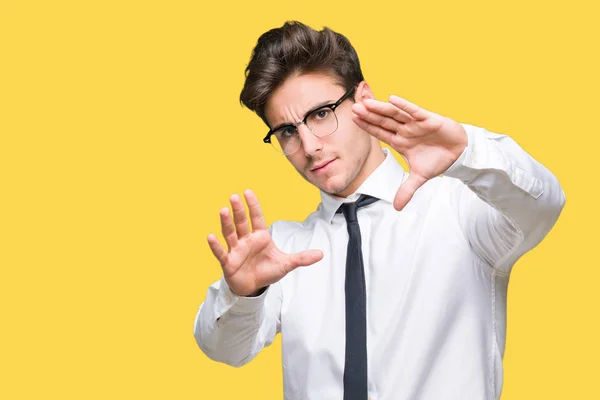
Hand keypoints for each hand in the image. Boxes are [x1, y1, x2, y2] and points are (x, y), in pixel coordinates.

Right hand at [207, 189, 323, 296]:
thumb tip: (321, 254)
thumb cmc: (267, 272)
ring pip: (230, 233)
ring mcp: (236, 250)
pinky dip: (215, 245)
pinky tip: (210, 236)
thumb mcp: (286, 264)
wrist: (253, 288)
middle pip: (242, 222)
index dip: (253, 205)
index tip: (248, 191)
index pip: (256, 217)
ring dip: (226, 222)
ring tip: (222, 210)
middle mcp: (246, 240)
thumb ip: (302, 258)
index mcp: (260, 237)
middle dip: (238, 210)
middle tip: (234, 196)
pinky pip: (221, 252)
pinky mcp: (228, 262)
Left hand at [352, 95, 466, 210]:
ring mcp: (415, 124)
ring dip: (381, 108)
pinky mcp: (428, 119)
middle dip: (369, 116)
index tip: (354, 120)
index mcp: (400, 142)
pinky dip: (404, 105)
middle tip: (354, 108)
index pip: (380, 133)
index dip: (367, 126)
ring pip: (395, 114)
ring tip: (367, 103)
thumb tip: (397, 207)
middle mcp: (405, 130)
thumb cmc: (437, 159)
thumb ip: (407, 190)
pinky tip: (392, 99)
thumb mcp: (419, 177)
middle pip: (383, 121)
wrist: (458, 153)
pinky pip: (414, 111)